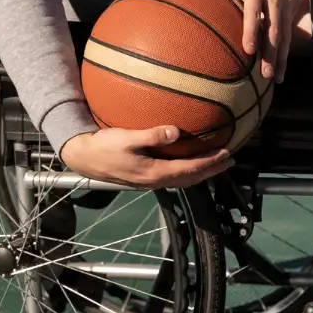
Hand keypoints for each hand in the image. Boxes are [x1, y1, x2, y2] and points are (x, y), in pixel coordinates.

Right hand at [59, 126, 232, 189]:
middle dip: (211, 170)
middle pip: (190, 178)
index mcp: (154, 173)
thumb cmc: (103, 147)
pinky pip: (174, 176)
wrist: (83, 157)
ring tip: (215, 163)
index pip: (189, 170)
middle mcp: (155, 181)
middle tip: (230, 160)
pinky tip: (190, 162)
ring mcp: (150, 181)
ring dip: (201, 172)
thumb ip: (151, 136)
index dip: (209, 163)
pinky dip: (188, 170)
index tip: (226, 154)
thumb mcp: (126, 138)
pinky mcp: (145, 177)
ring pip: (183, 179)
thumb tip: (175, 131)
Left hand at [183, 0, 312, 80]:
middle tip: (266, 74)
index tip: (248, 50)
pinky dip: (288, 47)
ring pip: (284, 33)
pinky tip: (284, 63)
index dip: (251, 31)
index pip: (254, 12)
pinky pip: (290, 28)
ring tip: (277, 77)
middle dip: (270, 53)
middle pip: (273, 29)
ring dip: (281, 56)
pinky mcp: (295, 1)